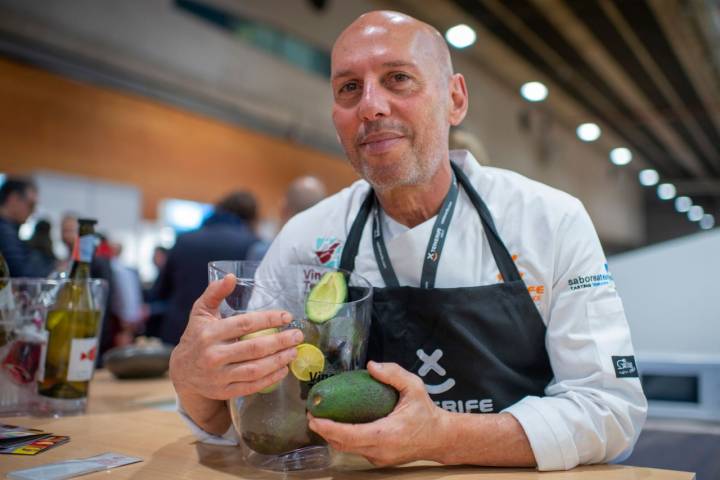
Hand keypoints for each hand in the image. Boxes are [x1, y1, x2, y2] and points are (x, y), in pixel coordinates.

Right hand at [169, 274, 303, 399]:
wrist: (181, 371)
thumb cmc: (196, 336)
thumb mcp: (201, 312)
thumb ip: (215, 293)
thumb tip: (231, 276)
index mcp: (210, 333)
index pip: (245, 324)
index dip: (268, 319)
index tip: (286, 316)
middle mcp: (214, 356)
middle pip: (254, 348)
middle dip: (280, 341)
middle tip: (297, 335)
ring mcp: (218, 376)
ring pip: (255, 369)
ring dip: (279, 361)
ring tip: (294, 352)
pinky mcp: (224, 391)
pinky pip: (252, 386)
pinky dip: (270, 378)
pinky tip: (283, 369)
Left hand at [307, 361, 446, 466]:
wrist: (440, 437)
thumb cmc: (426, 412)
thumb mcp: (414, 387)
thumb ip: (394, 374)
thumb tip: (371, 366)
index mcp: (387, 434)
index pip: (351, 435)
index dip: (329, 428)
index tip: (315, 418)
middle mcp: (380, 450)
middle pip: (343, 445)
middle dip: (324, 431)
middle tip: (312, 415)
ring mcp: (379, 458)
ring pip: (348, 449)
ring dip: (332, 436)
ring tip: (321, 419)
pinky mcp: (379, 460)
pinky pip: (356, 450)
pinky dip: (344, 439)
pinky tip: (339, 426)